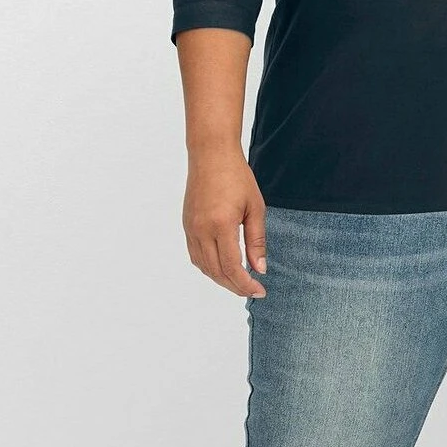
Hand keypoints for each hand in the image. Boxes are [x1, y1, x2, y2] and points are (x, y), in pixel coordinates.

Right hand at [182, 147, 268, 297]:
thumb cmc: (237, 177)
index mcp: (221, 225)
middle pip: (217, 272)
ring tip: (239, 282)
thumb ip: (257, 241)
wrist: (211, 155)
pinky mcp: (187, 226)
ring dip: (221, 279)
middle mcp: (201, 230)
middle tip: (253, 289)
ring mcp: (191, 229)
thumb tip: (259, 269)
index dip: (246, 284)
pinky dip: (209, 267)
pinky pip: (195, 255)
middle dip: (235, 286)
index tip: (260, 290)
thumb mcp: (255, 208)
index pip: (232, 267)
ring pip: (204, 266)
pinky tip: (222, 268)